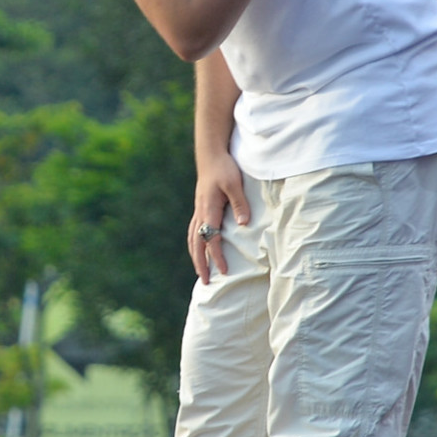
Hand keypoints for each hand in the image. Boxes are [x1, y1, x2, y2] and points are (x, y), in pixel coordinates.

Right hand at [189, 152, 250, 283]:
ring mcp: (198, 210)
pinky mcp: (200, 208)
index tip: (223, 270)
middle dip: (200, 263)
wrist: (211, 155)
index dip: (216, 256)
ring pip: (192, 238)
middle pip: (196, 244)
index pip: (211, 238)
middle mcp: (200, 212)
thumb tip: (243, 223)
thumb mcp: (235, 184)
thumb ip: (239, 203)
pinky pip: (193, 231)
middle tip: (205, 281)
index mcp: (208, 209)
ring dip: (195, 256)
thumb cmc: (224, 168)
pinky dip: (195, 244)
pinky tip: (199, 250)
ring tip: (200, 271)